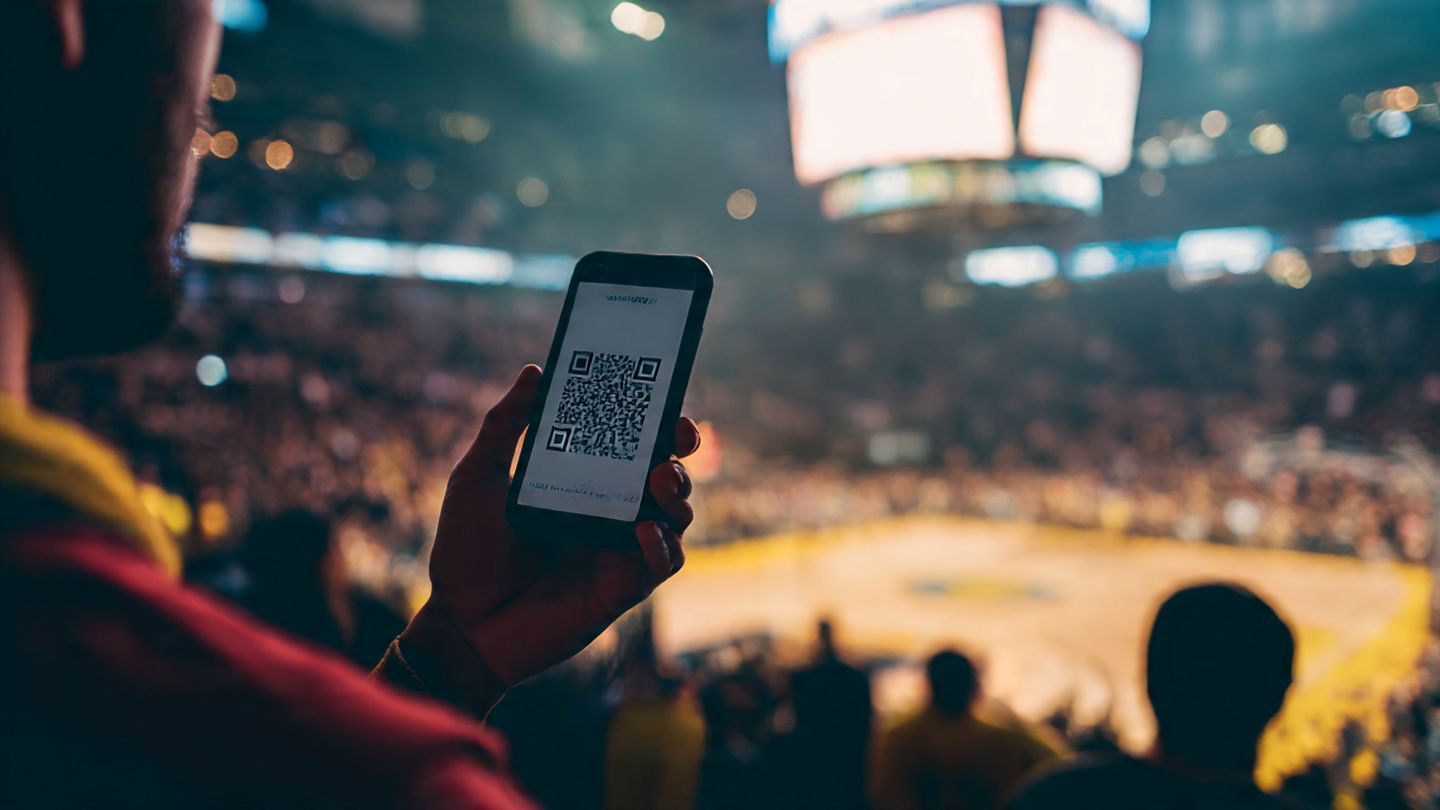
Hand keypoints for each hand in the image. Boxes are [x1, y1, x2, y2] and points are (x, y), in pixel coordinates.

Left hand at [401, 364, 698, 698]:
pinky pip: (661, 565)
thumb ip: (505, 425)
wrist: (459, 623)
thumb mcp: (478, 478)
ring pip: (675, 518)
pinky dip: (663, 547)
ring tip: (660, 479)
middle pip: (666, 477)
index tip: (665, 403)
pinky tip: (645, 531)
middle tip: (677, 438)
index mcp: (582, 484)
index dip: (658, 425)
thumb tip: (534, 371)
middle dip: (681, 453)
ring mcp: (618, 552)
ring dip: (678, 494)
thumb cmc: (466, 552)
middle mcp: (608, 515)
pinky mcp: (620, 589)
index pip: (632, 447)